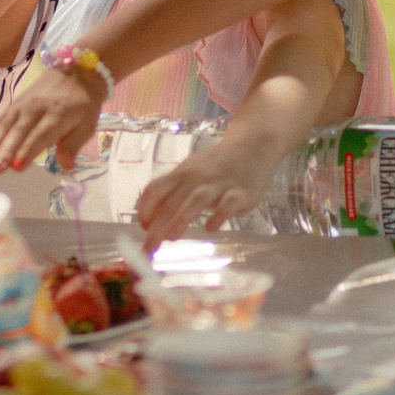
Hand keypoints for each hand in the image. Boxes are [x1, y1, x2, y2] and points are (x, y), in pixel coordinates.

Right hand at [0, 64, 102, 172]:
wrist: (75, 71)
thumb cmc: (82, 103)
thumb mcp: (87, 124)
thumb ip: (74, 144)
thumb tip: (66, 166)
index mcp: (57, 115)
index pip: (40, 135)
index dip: (28, 150)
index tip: (16, 167)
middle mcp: (36, 109)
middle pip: (18, 132)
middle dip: (5, 151)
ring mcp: (22, 105)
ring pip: (4, 126)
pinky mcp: (14, 104)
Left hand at [136, 144, 267, 241]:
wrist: (252, 146)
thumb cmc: (215, 166)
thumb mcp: (191, 174)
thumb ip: (174, 194)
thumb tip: (151, 220)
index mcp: (182, 174)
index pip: (155, 189)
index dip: (145, 209)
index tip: (142, 229)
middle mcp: (196, 178)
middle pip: (172, 201)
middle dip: (157, 227)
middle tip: (148, 249)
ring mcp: (219, 184)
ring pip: (196, 199)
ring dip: (182, 218)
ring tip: (172, 237)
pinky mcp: (241, 192)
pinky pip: (228, 203)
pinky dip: (219, 215)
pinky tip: (211, 228)